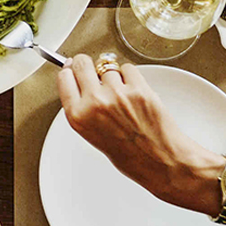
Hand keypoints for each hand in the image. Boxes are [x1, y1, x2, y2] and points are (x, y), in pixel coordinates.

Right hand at [56, 54, 223, 213]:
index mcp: (79, 116)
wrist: (161, 161)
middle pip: (82, 63)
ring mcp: (117, 94)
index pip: (64, 78)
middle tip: (95, 71)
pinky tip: (135, 94)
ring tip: (123, 96)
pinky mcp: (139, 89)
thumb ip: (84, 109)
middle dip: (88, 65)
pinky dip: (131, 77)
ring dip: (114, 76)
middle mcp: (95, 103)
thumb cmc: (130, 155)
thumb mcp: (93, 135)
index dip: (71, 71)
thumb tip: (81, 84)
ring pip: (108, 67)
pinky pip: (128, 69)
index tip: (74, 69)